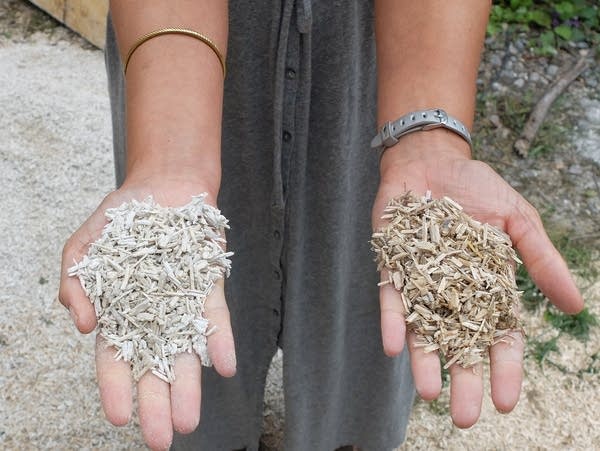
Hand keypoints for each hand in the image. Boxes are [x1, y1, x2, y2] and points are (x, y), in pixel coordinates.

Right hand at [58, 177, 235, 449]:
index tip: (117, 418)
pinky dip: (220, 340)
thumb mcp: (84, 247)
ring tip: (190, 421)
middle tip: (162, 440)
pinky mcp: (210, 286)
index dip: (116, 389)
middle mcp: (156, 316)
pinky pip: (216, 318)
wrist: (165, 185)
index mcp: (123, 313)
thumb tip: (84, 325)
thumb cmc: (123, 217)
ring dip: (189, 386)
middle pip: (155, 367)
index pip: (117, 360)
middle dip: (156, 404)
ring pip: (187, 352)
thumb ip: (75, 283)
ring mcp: (184, 304)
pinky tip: (223, 366)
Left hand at [372, 132, 583, 427]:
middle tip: (463, 418)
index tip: (505, 402)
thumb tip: (575, 306)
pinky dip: (394, 321)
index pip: (498, 335)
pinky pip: (392, 299)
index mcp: (487, 286)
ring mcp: (420, 281)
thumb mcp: (517, 220)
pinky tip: (395, 346)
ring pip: (423, 329)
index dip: (503, 368)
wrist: (431, 160)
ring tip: (429, 393)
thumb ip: (540, 260)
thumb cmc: (477, 188)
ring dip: (424, 361)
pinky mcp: (392, 266)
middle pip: (458, 342)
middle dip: (462, 378)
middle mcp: (452, 292)